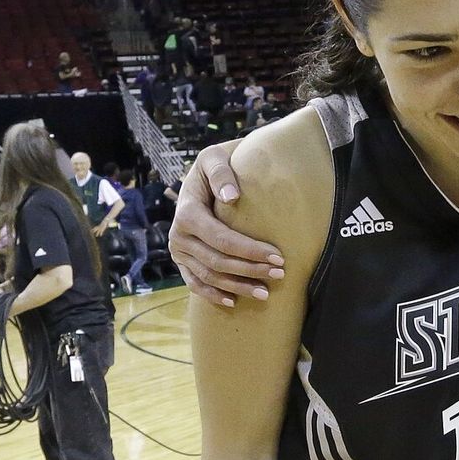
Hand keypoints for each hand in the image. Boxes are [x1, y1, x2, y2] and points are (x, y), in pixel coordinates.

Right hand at [170, 140, 281, 307]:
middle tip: (280, 275)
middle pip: (218, 261)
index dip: (250, 251)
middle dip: (250, 270)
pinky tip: (233, 302)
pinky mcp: (181, 261)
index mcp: (187, 213)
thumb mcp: (214, 157)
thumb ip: (221, 173)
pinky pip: (195, 283)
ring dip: (237, 287)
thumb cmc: (215, 165)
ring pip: (209, 276)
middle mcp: (178, 235)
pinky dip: (212, 295)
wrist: (201, 175)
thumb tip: (231, 196)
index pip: (223, 239)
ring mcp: (178, 251)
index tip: (279, 257)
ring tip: (265, 293)